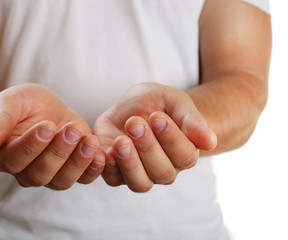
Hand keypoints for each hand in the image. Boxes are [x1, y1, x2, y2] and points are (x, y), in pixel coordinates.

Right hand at [0, 83, 104, 189]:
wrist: (43, 110)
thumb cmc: (23, 106)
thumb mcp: (10, 102)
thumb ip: (0, 119)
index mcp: (6, 156)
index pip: (15, 159)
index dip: (32, 145)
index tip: (47, 126)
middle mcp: (27, 172)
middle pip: (41, 173)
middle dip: (59, 152)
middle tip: (72, 130)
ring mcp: (52, 175)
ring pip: (62, 180)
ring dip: (78, 162)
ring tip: (90, 140)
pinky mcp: (74, 170)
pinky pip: (83, 179)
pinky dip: (93, 170)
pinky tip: (100, 155)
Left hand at [94, 82, 216, 191]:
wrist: (134, 105)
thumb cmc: (159, 104)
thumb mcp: (176, 102)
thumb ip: (192, 120)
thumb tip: (210, 142)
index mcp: (184, 152)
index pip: (184, 155)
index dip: (170, 138)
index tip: (157, 117)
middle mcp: (166, 169)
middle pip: (162, 171)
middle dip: (148, 147)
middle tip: (134, 123)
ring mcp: (141, 174)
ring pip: (140, 183)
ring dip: (130, 163)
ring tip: (121, 141)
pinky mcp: (117, 172)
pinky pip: (114, 179)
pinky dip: (109, 168)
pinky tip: (106, 151)